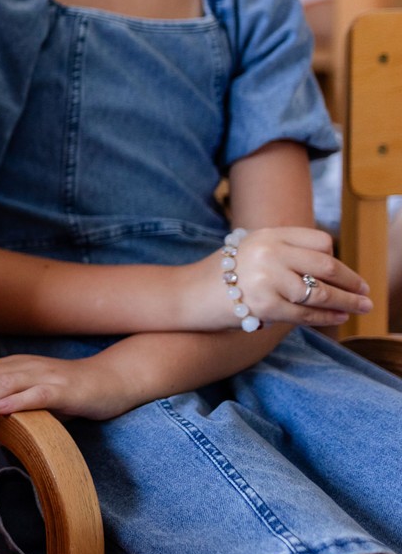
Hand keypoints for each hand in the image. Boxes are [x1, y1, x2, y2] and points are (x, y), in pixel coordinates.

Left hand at [0, 354, 131, 450]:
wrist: (111, 382)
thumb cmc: (69, 397)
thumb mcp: (31, 407)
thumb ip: (4, 421)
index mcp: (12, 365)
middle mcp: (23, 366)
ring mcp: (43, 376)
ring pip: (2, 382)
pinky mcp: (64, 390)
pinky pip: (36, 392)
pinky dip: (15, 401)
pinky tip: (2, 411)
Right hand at [181, 228, 368, 330]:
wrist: (186, 296)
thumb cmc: (222, 276)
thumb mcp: (251, 250)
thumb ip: (285, 253)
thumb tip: (329, 269)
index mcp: (268, 235)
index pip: (320, 242)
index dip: (336, 259)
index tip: (344, 273)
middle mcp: (268, 252)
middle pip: (327, 267)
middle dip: (353, 283)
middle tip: (366, 293)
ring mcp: (266, 279)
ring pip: (321, 294)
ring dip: (346, 303)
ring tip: (359, 308)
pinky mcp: (264, 306)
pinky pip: (306, 314)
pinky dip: (327, 318)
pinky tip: (339, 318)